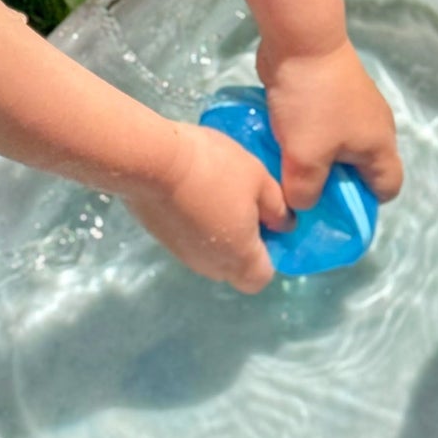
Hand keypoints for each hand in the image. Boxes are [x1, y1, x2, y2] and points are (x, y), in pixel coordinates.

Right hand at [123, 121, 289, 291]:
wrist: (152, 159)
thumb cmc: (215, 171)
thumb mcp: (260, 180)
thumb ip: (278, 208)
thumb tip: (285, 225)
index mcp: (238, 258)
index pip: (261, 278)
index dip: (270, 256)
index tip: (270, 225)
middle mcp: (209, 265)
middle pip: (234, 268)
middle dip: (245, 244)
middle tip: (246, 206)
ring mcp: (181, 253)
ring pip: (211, 253)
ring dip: (219, 232)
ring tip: (219, 193)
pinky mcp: (161, 237)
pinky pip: (189, 237)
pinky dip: (197, 222)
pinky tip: (196, 191)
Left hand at [257, 39, 402, 212]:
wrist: (301, 40)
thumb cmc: (311, 103)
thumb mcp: (304, 158)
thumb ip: (304, 192)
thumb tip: (302, 206)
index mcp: (380, 145)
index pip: (388, 188)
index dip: (364, 205)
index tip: (331, 209)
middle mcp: (376, 126)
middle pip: (362, 168)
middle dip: (334, 183)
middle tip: (303, 190)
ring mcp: (356, 106)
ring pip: (340, 146)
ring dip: (317, 157)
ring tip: (289, 163)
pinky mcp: (335, 91)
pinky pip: (325, 125)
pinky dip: (309, 135)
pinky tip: (284, 136)